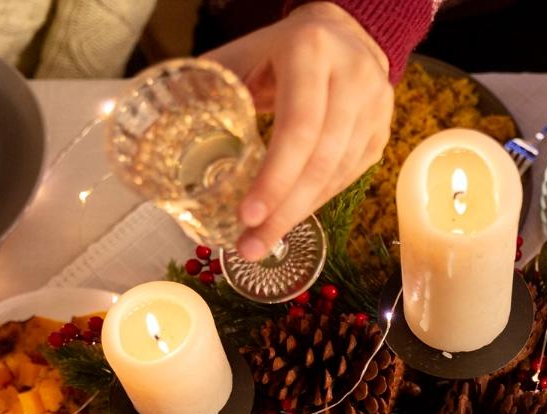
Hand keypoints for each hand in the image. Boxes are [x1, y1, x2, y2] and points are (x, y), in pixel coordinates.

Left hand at [205, 2, 392, 260]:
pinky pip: (348, 178)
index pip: (298, 126)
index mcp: (312, 53)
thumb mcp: (243, 54)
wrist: (346, 34)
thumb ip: (211, 88)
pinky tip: (289, 217)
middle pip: (320, 160)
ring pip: (337, 175)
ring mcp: (375, 109)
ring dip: (298, 215)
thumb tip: (165, 128)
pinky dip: (315, 202)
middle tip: (251, 246)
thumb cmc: (281, 49)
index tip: (246, 216)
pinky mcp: (381, 132)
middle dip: (284, 211)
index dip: (274, 177)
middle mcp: (353, 80)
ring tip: (262, 243)